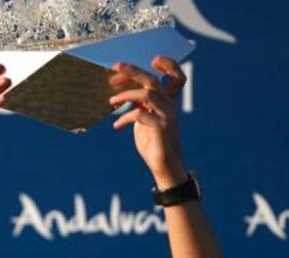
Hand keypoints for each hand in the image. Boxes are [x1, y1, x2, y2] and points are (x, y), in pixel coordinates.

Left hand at [109, 56, 187, 188]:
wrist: (164, 166)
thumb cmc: (153, 142)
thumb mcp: (145, 119)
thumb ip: (139, 104)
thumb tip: (122, 93)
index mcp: (168, 101)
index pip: (177, 77)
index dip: (170, 65)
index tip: (154, 60)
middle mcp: (170, 106)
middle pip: (153, 81)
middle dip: (133, 71)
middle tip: (115, 66)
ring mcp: (167, 116)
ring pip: (147, 95)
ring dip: (126, 95)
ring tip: (111, 101)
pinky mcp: (161, 128)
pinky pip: (140, 115)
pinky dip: (125, 118)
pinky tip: (116, 125)